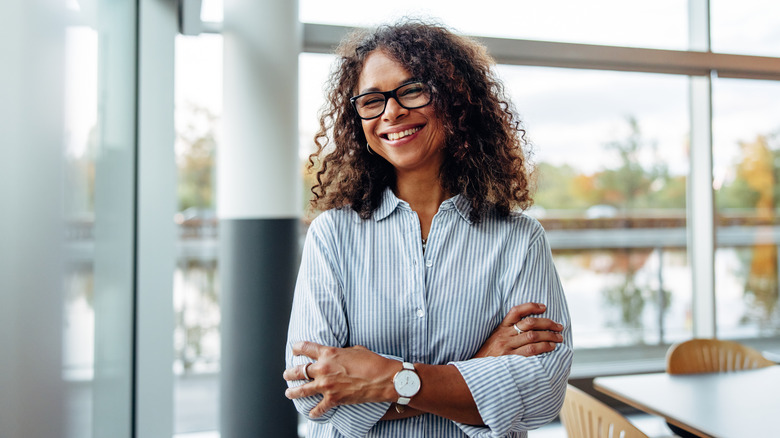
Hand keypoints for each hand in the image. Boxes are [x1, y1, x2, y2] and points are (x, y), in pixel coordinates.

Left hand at [283, 342, 397, 417]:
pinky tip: (311, 413)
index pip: (305, 348)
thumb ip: (341, 352)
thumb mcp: (355, 349)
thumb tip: (339, 355)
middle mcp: (323, 368)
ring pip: (301, 390)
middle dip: (290, 372)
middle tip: (287, 374)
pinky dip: (314, 412)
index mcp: (328, 353)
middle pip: (298, 370)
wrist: (382, 379)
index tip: (294, 350)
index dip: (297, 348)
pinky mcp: (333, 399)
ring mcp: (326, 385)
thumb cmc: (372, 361)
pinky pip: (318, 408)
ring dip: (293, 392)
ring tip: (288, 392)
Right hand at [473, 303, 563, 357]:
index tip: (544, 307)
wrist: (476, 372)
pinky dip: (543, 347)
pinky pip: (530, 350)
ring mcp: (507, 347)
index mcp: (500, 328)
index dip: (531, 306)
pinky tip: (551, 347)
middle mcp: (504, 335)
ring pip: (532, 336)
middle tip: (559, 327)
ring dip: (549, 336)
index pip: (516, 311)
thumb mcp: (494, 340)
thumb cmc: (487, 357)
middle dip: (547, 323)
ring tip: (558, 338)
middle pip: (529, 323)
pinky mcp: (510, 358)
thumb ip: (507, 333)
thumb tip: (529, 328)